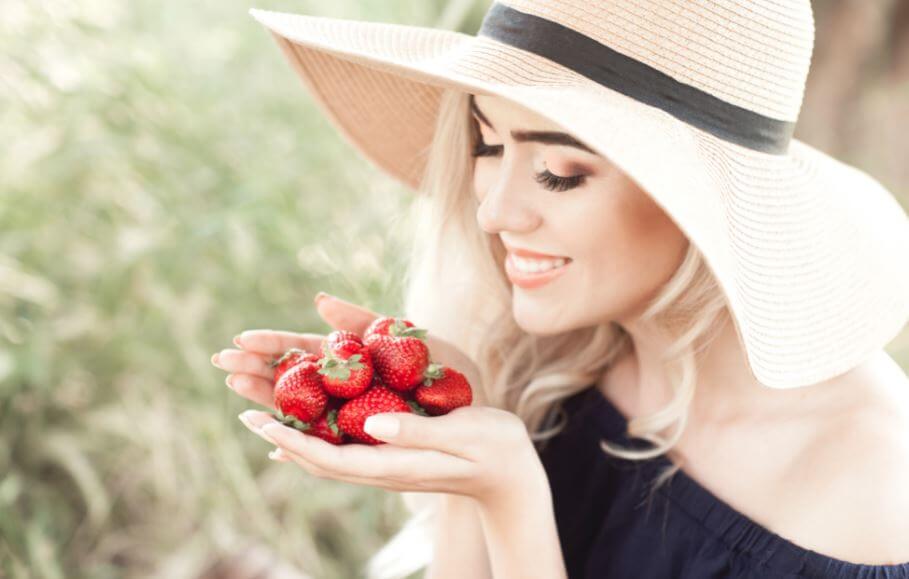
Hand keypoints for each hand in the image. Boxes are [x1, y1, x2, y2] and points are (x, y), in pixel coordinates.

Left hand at [212, 292, 544, 505]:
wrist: (510, 475)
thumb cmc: (494, 450)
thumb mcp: (462, 434)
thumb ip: (417, 431)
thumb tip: (370, 421)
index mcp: (392, 463)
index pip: (327, 456)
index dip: (289, 437)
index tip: (255, 419)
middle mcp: (380, 467)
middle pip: (315, 455)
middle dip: (277, 431)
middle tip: (241, 405)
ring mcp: (384, 464)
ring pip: (325, 452)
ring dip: (289, 431)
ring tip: (259, 408)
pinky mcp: (391, 455)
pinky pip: (341, 448)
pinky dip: (314, 435)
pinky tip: (302, 423)